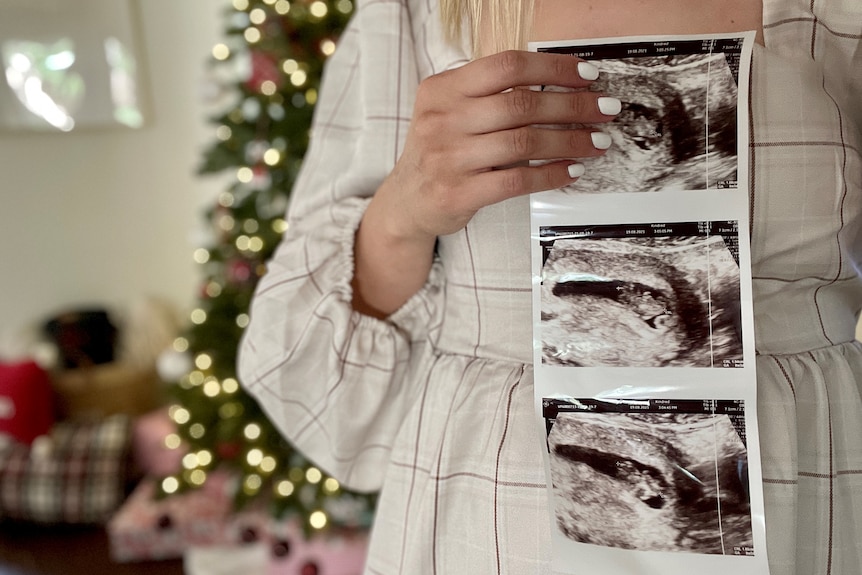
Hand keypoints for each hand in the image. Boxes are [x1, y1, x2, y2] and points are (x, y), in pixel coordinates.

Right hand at [377, 50, 619, 241]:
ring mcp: (448, 158)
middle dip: (572, 105)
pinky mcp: (458, 193)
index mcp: (442, 89)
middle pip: (520, 104)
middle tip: (604, 109)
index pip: (506, 66)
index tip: (587, 75)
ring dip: (570, 141)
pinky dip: (552, 174)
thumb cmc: (440, 152)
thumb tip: (560, 85)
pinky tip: (572, 170)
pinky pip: (517, 180)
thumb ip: (489, 95)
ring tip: (596, 141)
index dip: (553, 68)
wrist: (406, 202)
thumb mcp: (450, 112)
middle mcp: (441, 120)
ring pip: (523, 143)